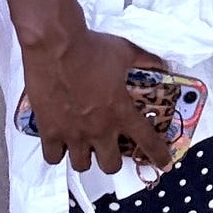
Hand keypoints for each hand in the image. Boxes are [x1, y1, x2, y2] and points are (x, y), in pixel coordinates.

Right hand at [21, 31, 174, 176]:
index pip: (146, 141)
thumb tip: (161, 63)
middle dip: (112, 160)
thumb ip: (145, 61)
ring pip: (81, 165)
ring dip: (85, 157)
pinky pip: (53, 157)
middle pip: (110, 165)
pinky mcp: (49, 131)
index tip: (163, 163)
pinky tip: (60, 142)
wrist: (57, 47)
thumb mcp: (126, 52)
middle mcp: (99, 129)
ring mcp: (73, 133)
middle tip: (109, 149)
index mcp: (120, 112)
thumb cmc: (92, 49)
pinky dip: (58, 152)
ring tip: (83, 146)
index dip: (157, 155)